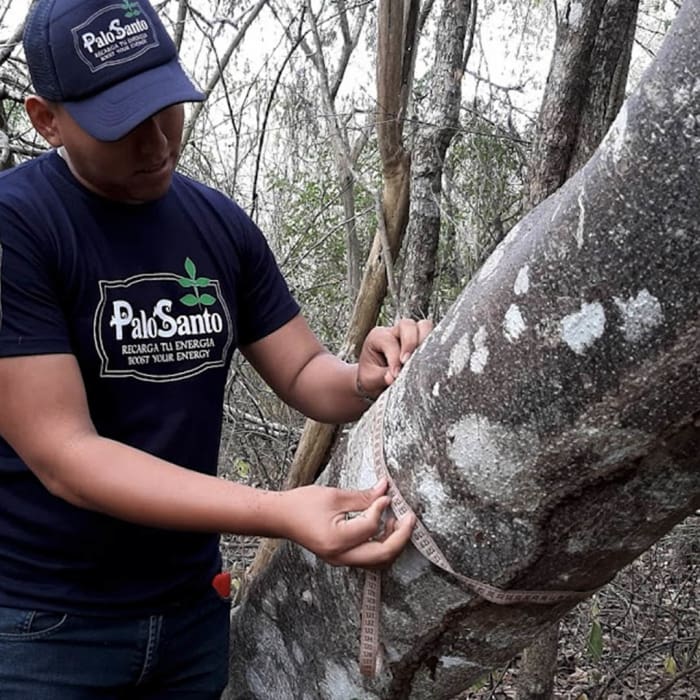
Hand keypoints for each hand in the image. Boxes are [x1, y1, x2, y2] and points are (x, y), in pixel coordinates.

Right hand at [281, 478, 415, 567]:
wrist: (280, 517)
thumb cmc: (301, 505)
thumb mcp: (334, 495)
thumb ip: (363, 496)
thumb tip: (385, 490)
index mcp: (337, 540)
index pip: (371, 527)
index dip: (382, 508)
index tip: (387, 495)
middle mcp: (340, 556)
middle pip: (383, 555)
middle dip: (401, 536)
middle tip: (409, 517)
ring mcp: (341, 560)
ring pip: (378, 561)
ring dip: (393, 543)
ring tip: (397, 521)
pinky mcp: (341, 557)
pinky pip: (368, 557)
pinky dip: (381, 545)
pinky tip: (383, 527)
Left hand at [357, 318, 432, 399]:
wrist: (374, 380)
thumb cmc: (371, 377)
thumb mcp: (370, 379)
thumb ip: (381, 376)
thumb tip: (393, 378)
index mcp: (377, 336)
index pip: (389, 340)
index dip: (393, 357)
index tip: (395, 375)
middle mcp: (394, 331)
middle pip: (408, 325)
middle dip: (411, 342)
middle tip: (408, 362)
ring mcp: (409, 334)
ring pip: (424, 326)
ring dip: (426, 341)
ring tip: (423, 360)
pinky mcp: (421, 341)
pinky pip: (433, 337)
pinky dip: (434, 346)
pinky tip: (432, 361)